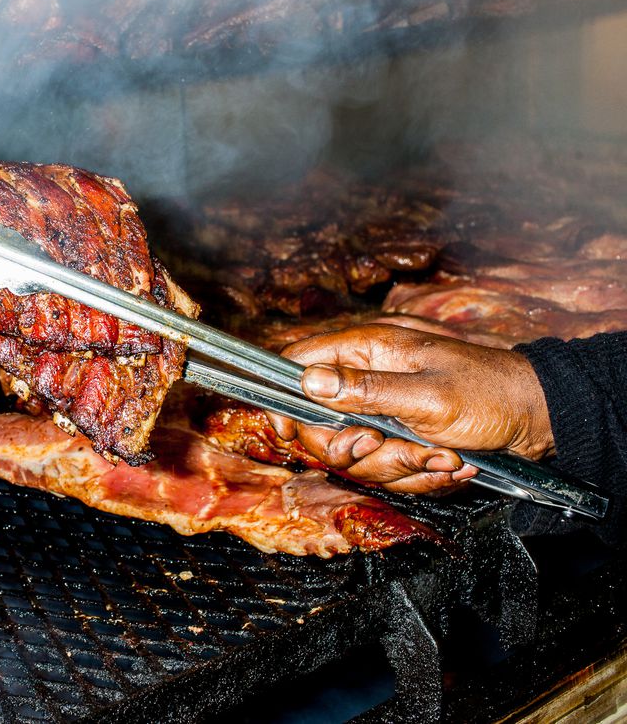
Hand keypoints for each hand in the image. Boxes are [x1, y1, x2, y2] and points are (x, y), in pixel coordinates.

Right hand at [265, 323, 553, 493]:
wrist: (538, 418)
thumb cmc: (488, 393)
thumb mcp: (426, 394)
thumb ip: (364, 389)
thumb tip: (309, 381)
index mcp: (367, 350)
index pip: (298, 365)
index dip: (285, 400)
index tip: (290, 433)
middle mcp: (367, 378)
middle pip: (321, 424)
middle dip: (356, 448)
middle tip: (387, 444)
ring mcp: (383, 410)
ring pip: (356, 454)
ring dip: (399, 465)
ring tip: (441, 455)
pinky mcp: (400, 438)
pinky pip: (386, 468)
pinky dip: (418, 474)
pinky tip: (449, 461)